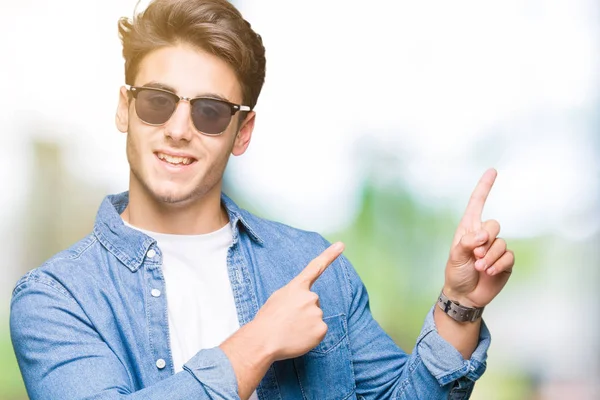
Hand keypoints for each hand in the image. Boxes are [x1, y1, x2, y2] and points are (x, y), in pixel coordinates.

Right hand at [253, 242, 344, 361]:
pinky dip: (310, 335)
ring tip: (290, 330)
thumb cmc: (267, 320)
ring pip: (315, 318)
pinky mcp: (321, 329)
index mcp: (297, 287)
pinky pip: (319, 331)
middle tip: (288, 320)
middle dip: (303, 311)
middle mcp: (310, 297)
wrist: (263, 340)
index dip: (330, 255)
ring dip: (306, 324)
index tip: (341, 245)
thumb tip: (304, 304)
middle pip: (313, 303)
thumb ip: (294, 295)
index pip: (315, 267)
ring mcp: (317, 313)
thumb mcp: (278, 298)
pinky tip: (298, 337)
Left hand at [444, 168, 514, 307]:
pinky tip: (487, 273)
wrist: (465, 294)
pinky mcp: (505, 261)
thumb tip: (483, 234)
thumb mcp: (455, 256)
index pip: (477, 203)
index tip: (492, 171)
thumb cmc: (456, 272)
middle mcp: (483, 235)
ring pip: (501, 243)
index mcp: (468, 229)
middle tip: (474, 255)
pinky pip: (508, 256)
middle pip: (494, 224)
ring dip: (488, 258)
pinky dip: (497, 265)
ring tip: (478, 268)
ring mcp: (495, 248)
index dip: (485, 187)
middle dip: (484, 241)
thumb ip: (467, 242)